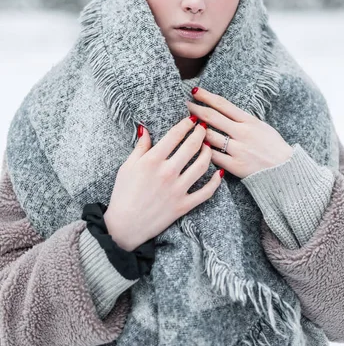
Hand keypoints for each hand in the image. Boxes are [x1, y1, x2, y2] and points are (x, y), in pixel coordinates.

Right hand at [103, 116, 221, 250]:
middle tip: (204, 127)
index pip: (175, 135)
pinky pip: (206, 192)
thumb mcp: (127, 167)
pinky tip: (219, 173)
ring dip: (208, 153)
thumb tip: (144, 128)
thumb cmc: (123, 195)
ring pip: (202, 166)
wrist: (124, 226)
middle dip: (200, 133)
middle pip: (192, 146)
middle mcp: (168, 172)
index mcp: (152, 160)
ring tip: (208, 146)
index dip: (186, 124)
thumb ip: (140, 147)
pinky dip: (215, 182)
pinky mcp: (184, 205)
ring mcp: (178, 189)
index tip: (191, 119)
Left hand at [185, 87, 293, 179]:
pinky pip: (213, 157)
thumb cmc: (273, 147)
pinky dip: (204, 152)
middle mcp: (243, 133)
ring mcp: (239, 150)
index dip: (206, 96)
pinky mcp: (236, 166)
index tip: (194, 91)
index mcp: (249, 121)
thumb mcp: (261, 127)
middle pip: (212, 117)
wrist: (285, 171)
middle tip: (185, 104)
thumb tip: (223, 111)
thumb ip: (242, 120)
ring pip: (210, 137)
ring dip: (196, 131)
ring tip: (187, 126)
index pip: (223, 104)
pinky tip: (196, 148)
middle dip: (196, 109)